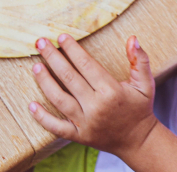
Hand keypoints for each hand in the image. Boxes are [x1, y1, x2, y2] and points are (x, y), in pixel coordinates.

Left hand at [29, 34, 156, 157]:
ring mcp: (86, 122)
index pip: (86, 65)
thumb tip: (133, 38)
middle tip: (40, 42)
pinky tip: (31, 105)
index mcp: (111, 91)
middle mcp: (96, 106)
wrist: (138, 141)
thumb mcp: (145, 84)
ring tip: (35, 66)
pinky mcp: (79, 136)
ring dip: (45, 82)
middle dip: (52, 57)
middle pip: (69, 77)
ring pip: (59, 100)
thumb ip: (139, 60)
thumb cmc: (140, 108)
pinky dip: (42, 118)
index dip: (72, 49)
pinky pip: (57, 127)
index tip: (61, 36)